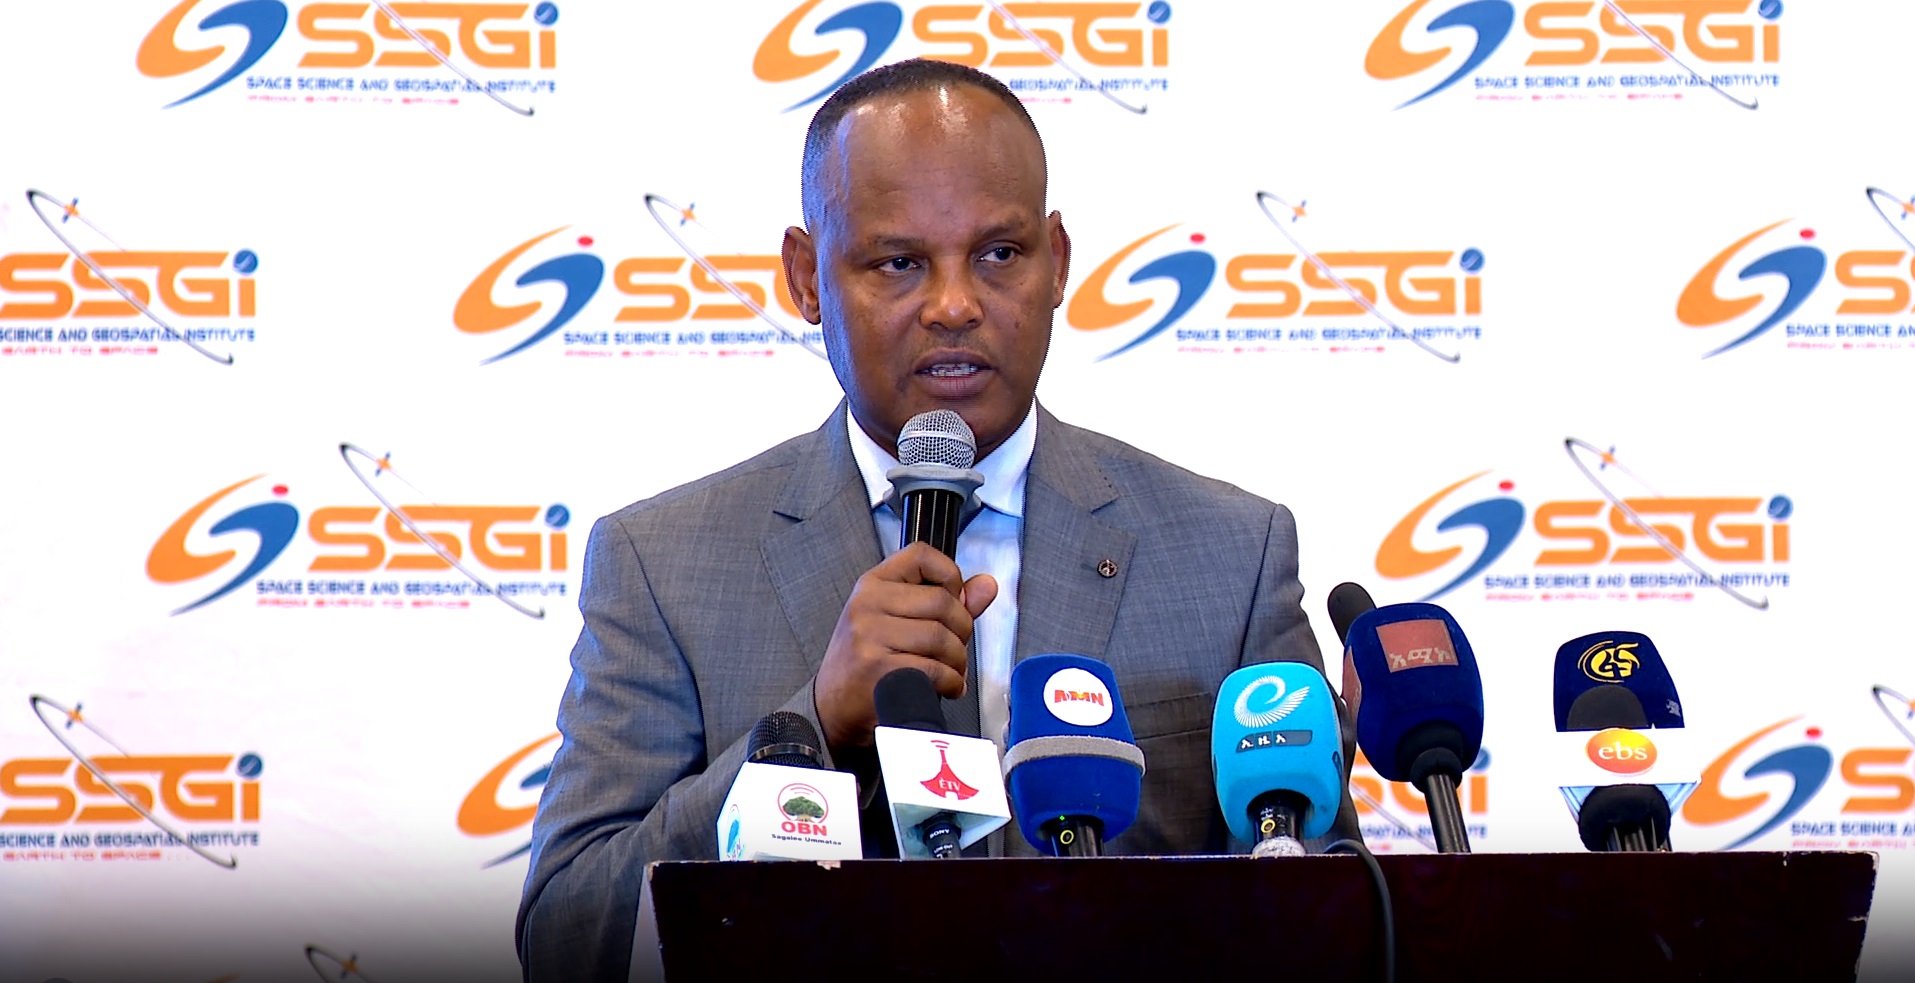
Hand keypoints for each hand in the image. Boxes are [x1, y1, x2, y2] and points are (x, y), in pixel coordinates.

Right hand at [814, 543, 997, 750]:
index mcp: (873, 584)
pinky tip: (945, 687)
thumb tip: (987, 586)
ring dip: (957, 661)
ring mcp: (869, 635)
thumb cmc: (867, 664)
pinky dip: (951, 682)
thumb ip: (947, 602)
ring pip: (942, 637)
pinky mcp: (877, 668)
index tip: (954, 599)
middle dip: (962, 630)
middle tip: (955, 649)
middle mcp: (867, 604)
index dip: (950, 575)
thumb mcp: (898, 621)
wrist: (833, 708)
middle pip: (942, 601)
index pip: (922, 555)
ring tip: (950, 671)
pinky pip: (935, 669)